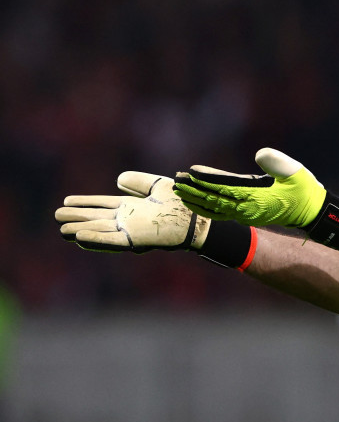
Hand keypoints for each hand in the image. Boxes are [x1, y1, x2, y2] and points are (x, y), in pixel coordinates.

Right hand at [56, 173, 209, 252]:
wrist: (199, 216)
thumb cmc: (184, 202)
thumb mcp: (158, 186)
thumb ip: (138, 182)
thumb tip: (118, 180)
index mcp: (133, 207)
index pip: (103, 204)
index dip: (85, 203)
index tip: (67, 201)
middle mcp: (129, 219)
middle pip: (97, 218)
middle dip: (77, 217)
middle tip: (57, 216)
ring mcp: (131, 230)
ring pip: (100, 230)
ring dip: (81, 230)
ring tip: (62, 230)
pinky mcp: (137, 240)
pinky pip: (112, 241)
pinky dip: (96, 239)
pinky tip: (79, 236)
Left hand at [174, 147, 326, 228]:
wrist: (312, 211)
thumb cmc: (305, 190)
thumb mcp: (296, 172)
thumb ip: (278, 162)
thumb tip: (258, 153)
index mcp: (256, 198)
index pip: (224, 189)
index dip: (206, 182)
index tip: (189, 173)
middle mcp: (248, 209)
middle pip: (214, 200)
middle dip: (194, 191)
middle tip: (176, 181)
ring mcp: (246, 214)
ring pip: (215, 209)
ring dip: (197, 201)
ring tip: (180, 192)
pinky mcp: (247, 215)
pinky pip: (221, 214)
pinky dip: (206, 210)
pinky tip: (196, 205)